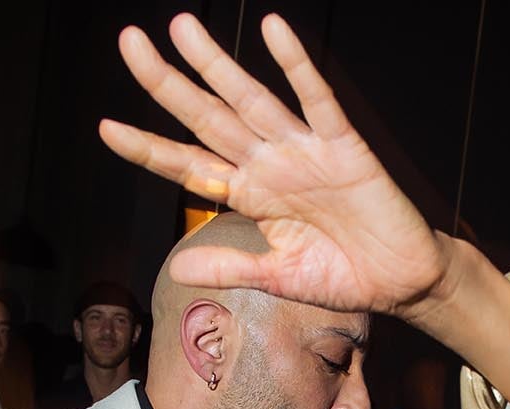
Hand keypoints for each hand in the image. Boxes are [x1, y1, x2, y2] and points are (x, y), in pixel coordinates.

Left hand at [99, 14, 447, 318]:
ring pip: (250, 99)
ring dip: (216, 64)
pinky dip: (296, 65)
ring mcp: (304, 151)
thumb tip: (177, 270)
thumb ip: (232, 268)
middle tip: (128, 42)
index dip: (148, 147)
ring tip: (181, 27)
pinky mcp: (344, 147)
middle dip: (166, 83)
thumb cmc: (345, 275)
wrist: (403, 281)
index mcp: (251, 194)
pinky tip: (273, 31)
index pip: (188, 164)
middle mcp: (269, 164)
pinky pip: (316, 100)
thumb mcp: (280, 278)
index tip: (106, 128)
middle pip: (207, 117)